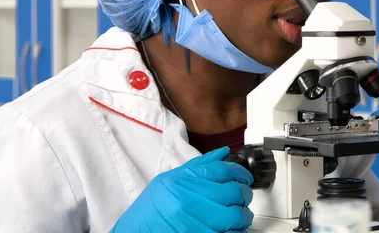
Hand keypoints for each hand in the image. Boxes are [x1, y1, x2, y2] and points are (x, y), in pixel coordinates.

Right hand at [111, 147, 253, 232]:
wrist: (134, 232)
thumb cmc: (150, 209)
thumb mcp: (170, 179)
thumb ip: (199, 166)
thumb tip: (223, 153)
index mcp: (183, 181)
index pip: (222, 170)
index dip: (240, 173)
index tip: (244, 178)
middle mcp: (189, 199)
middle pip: (232, 192)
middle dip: (244, 194)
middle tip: (243, 197)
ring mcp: (194, 221)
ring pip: (234, 216)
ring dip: (243, 216)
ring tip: (241, 216)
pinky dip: (234, 232)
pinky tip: (232, 229)